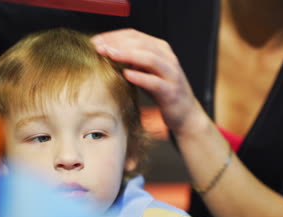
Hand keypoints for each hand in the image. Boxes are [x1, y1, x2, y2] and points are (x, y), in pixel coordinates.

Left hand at [91, 29, 205, 135]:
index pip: (135, 35)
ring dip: (127, 54)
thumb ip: (133, 61)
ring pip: (149, 58)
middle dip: (117, 43)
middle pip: (141, 43)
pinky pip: (155, 82)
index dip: (114, 36)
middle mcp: (168, 58)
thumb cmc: (164, 93)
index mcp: (161, 50)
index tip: (96, 42)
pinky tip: (126, 74)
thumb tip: (107, 53)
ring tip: (110, 55)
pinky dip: (140, 77)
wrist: (186, 114)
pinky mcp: (171, 92)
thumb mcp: (147, 72)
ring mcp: (171, 74)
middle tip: (99, 48)